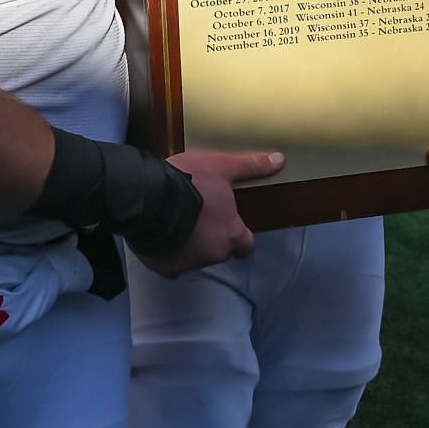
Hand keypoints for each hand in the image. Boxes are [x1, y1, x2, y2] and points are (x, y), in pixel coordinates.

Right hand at [133, 149, 282, 278]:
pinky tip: (161, 234)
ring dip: (190, 243)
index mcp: (230, 234)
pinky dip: (169, 252)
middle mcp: (213, 254)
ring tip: (176, 221)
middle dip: (211, 237)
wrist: (147, 198)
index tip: (228, 225)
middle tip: (197, 216)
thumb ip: (250, 167)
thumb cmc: (189, 182)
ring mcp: (188, 264)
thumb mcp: (221, 166)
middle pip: (219, 250)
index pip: (245, 245)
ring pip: (195, 257)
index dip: (239, 235)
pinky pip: (171, 263)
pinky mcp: (165, 268)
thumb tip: (281, 160)